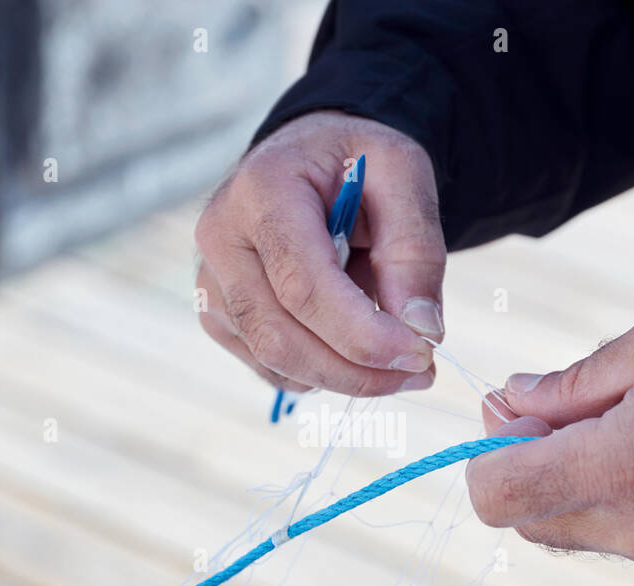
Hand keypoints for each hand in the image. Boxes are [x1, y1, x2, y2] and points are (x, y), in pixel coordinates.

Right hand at [194, 111, 445, 396]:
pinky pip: (270, 368)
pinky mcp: (217, 315)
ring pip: (275, 361)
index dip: (363, 334)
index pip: (303, 286)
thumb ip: (416, 248)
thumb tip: (421, 329)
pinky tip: (354, 348)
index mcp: (261, 190)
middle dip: (358, 371)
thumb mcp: (404, 175)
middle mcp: (221, 238)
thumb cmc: (356, 163)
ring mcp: (211, 281)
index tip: (422, 353)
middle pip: (281, 336)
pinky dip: (321, 373)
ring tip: (397, 359)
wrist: (310, 159)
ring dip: (345, 377)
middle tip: (421, 372)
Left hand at [466, 305, 633, 585]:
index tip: (517, 421)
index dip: (490, 459)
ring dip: (581, 494)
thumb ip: (569, 383)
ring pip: (582, 538)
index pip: (497, 496)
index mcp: (617, 467)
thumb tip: (509, 401)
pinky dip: (631, 514)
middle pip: (531, 522)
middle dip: (531, 473)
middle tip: (568, 420)